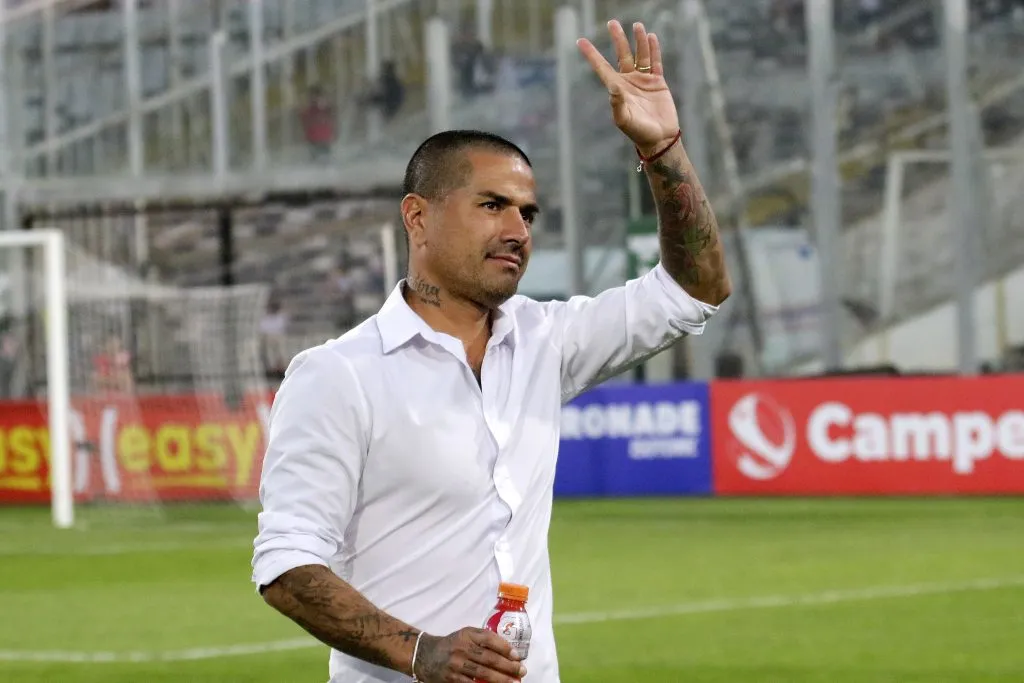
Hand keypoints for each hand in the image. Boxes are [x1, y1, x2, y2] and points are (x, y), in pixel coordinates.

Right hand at [414, 628, 525, 682]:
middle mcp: (461, 648)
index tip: (517, 656)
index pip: (489, 639)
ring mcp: (456, 665)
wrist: (425, 656)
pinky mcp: (451, 680)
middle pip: (488, 658)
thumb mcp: (465, 635)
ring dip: (500, 679)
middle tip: (522, 671)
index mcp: (466, 635)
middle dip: (508, 666)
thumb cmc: (452, 645)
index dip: (505, 647)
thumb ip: (483, 638)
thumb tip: (509, 651)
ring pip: (482, 673)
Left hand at [577, 20, 680, 155]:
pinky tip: (651, 37)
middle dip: (617, 39)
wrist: (659, 138)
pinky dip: (654, 50)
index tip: (580, 41)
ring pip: (639, 55)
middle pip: (621, 55)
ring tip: (636, 25)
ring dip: (638, 40)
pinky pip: (655, 62)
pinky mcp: (657, 82)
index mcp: (617, 89)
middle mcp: (628, 81)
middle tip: (611, 22)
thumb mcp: (624, 120)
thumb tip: (612, 87)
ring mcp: (643, 80)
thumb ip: (617, 104)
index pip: (602, 67)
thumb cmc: (638, 132)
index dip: (591, 54)